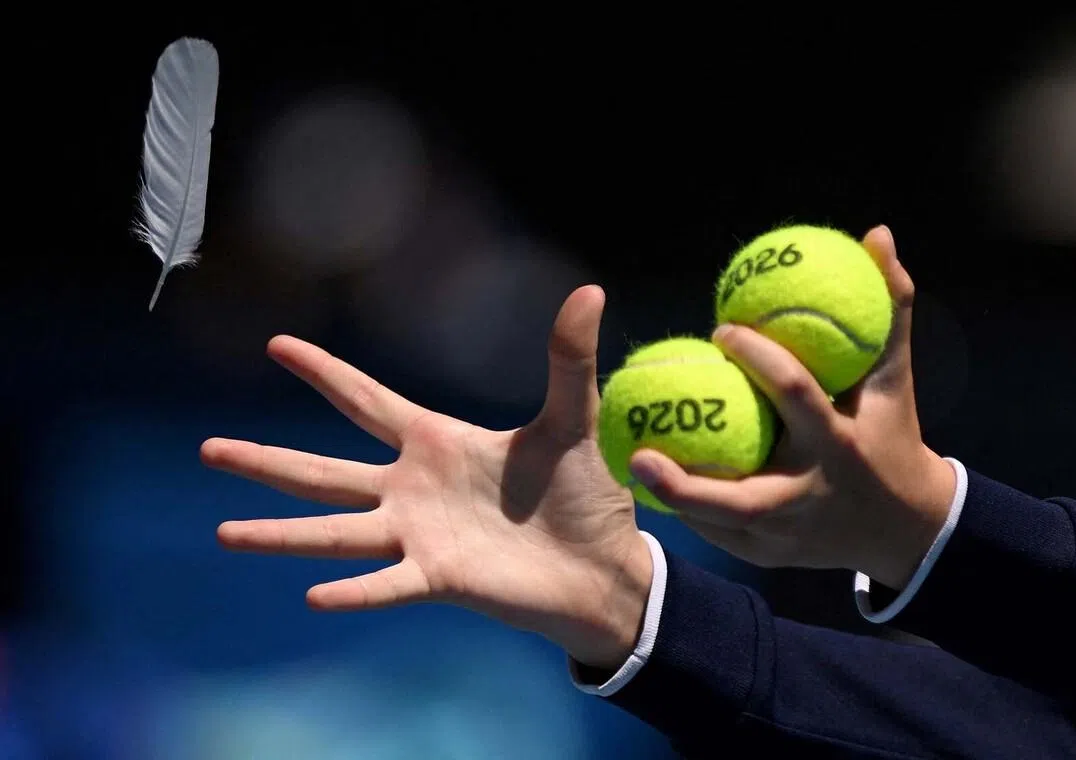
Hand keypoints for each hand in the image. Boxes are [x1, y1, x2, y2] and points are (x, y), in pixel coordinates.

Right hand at [203, 285, 652, 670]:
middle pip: (323, 472)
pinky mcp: (439, 578)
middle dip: (266, 462)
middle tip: (208, 450)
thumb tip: (590, 288)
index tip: (278, 344)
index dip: (323, 372)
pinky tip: (313, 595)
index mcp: (436, 443)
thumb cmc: (582, 497)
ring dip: (280, 534)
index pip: (365, 400)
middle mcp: (412, 489)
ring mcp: (419, 536)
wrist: (603, 569)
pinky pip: (387, 584)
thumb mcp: (572, 419)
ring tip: (224, 531)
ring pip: (335, 532)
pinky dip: (355, 591)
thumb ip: (568, 359)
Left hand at [628, 226, 956, 588]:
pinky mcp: (768, 555)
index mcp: (839, 444)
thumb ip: (887, 307)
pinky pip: (717, 533)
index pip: (796, 395)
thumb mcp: (893, 377)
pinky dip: (685, 510)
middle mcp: (809, 495)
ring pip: (718, 522)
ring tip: (628, 466)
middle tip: (638, 449)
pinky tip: (647, 482)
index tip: (721, 328)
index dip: (760, 358)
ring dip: (672, 499)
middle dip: (686, 481)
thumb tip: (876, 234)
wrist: (905, 529)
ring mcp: (787, 535)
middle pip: (739, 496)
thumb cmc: (893, 437)